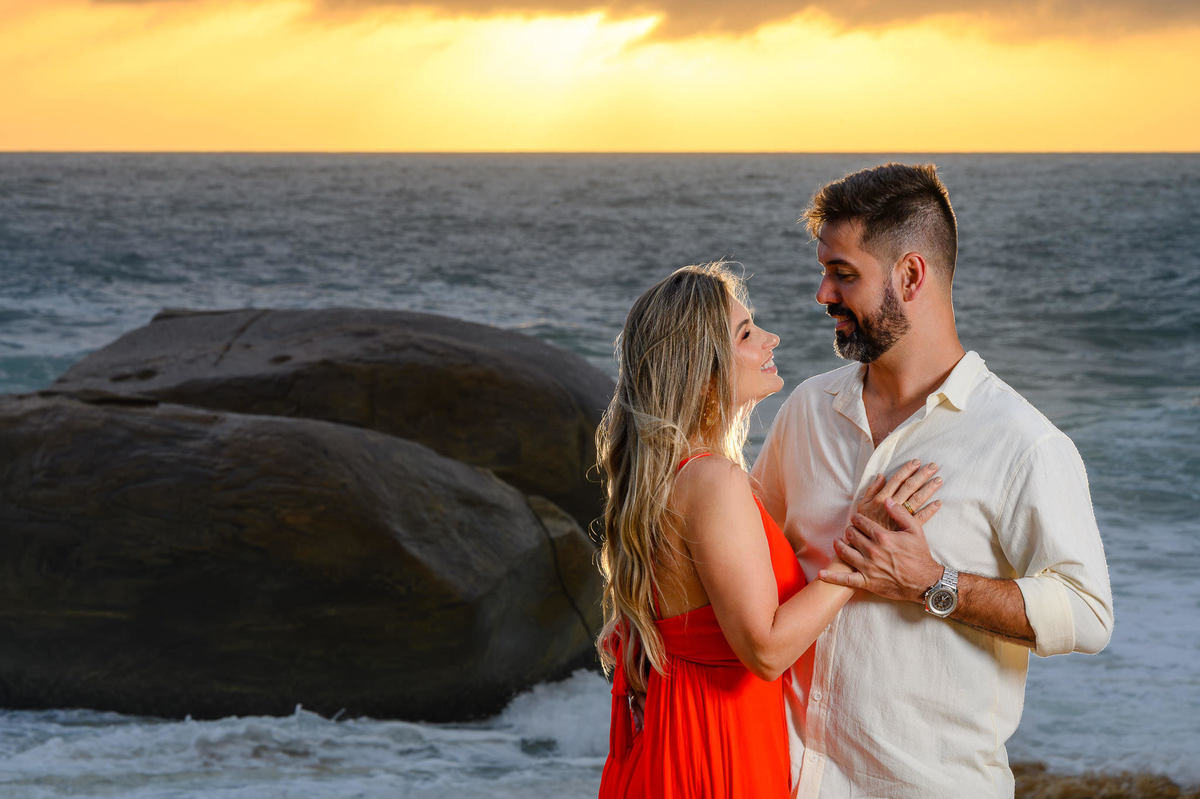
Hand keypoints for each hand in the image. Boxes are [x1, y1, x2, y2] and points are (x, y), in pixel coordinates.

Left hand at [819, 498, 943, 602]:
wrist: (925, 582)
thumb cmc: (920, 555)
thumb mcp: (915, 530)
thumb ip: (900, 513)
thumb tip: (887, 500)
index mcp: (883, 537)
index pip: (861, 523)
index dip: (857, 519)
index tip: (856, 519)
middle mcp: (873, 551)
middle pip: (851, 536)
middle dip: (849, 531)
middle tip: (850, 530)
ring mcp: (868, 567)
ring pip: (845, 552)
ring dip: (839, 545)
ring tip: (838, 542)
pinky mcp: (867, 582)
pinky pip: (846, 580)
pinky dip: (832, 577)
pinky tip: (822, 574)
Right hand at [856, 460, 942, 530]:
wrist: (866, 545)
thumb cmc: (863, 525)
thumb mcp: (861, 505)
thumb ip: (871, 490)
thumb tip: (881, 476)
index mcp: (881, 498)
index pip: (897, 480)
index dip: (907, 470)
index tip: (917, 462)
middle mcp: (893, 505)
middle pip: (910, 486)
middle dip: (922, 475)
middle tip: (933, 466)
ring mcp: (901, 517)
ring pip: (917, 499)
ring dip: (929, 488)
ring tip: (939, 479)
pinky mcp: (906, 528)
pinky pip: (921, 518)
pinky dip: (930, 510)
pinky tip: (938, 502)